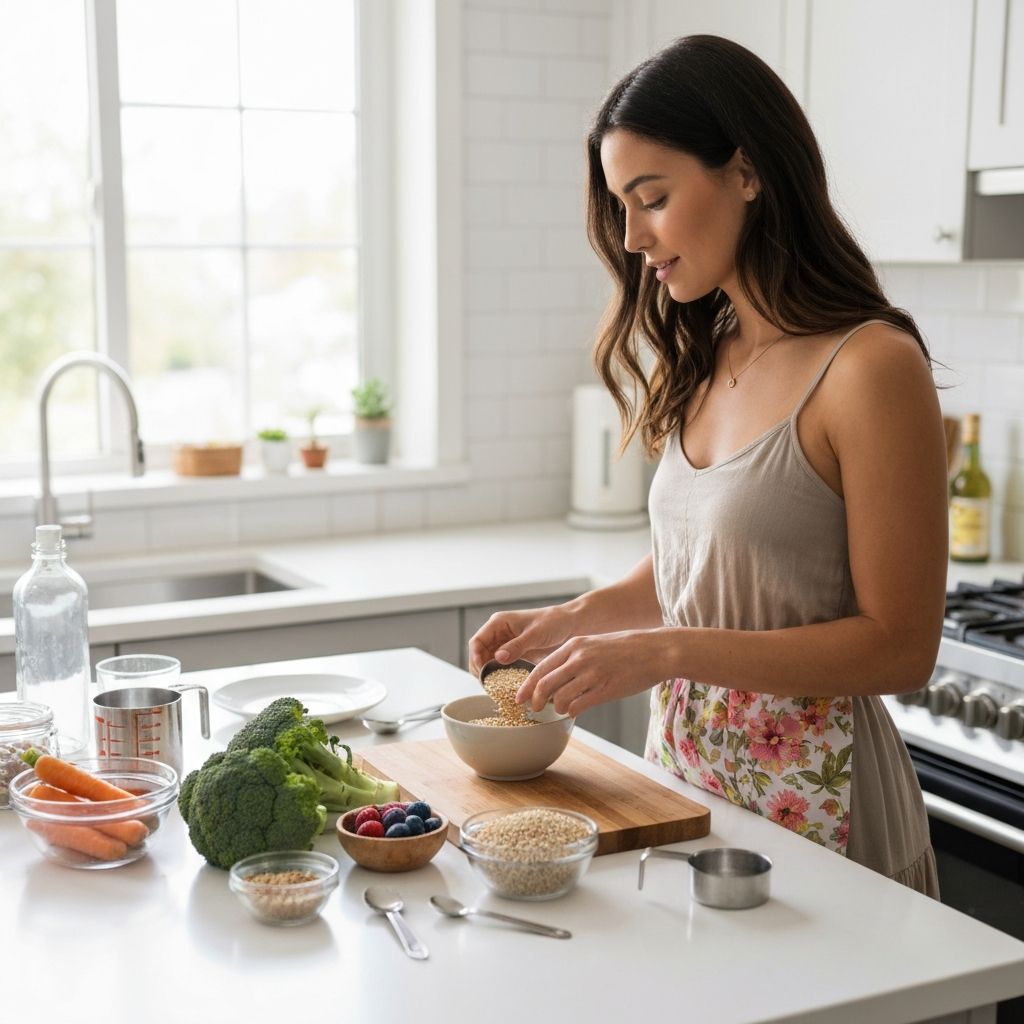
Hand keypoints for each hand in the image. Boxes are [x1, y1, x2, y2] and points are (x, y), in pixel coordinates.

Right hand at [467, 604, 578, 676]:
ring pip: (488, 663)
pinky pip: (501, 668)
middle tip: (488, 685)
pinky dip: (500, 677)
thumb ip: (517, 645)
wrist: (571, 625)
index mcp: (499, 623)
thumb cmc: (554, 622)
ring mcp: (506, 646)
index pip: (477, 641)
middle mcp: (499, 634)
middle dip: (480, 670)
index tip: (481, 672)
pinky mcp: (515, 655)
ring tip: (496, 689)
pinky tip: (505, 687)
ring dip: (489, 675)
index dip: (474, 657)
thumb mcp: (535, 634)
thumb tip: (498, 657)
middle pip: (479, 655)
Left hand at [517, 629, 672, 716]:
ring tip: (558, 710)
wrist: (656, 650)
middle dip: (535, 701)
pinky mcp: (605, 689)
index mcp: (574, 646)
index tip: (519, 697)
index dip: (527, 686)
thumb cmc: (626, 648)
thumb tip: (556, 677)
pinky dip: (572, 712)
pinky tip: (574, 711)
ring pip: (560, 698)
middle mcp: (579, 658)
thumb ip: (574, 658)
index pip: (540, 668)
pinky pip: (579, 706)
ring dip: (555, 708)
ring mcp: (592, 674)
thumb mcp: (594, 644)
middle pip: (544, 684)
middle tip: (533, 710)